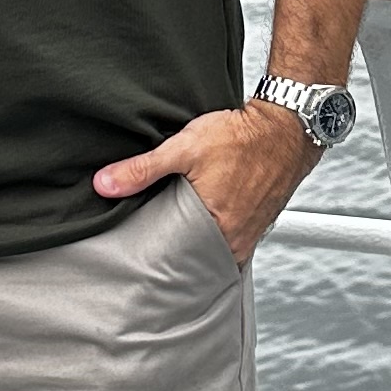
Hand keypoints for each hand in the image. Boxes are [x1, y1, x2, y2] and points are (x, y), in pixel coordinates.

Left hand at [93, 102, 317, 266]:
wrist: (286, 128)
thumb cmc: (242, 136)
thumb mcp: (184, 147)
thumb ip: (142, 169)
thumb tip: (104, 184)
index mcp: (217, 229)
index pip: (177, 263)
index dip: (155, 260)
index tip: (136, 257)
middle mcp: (237, 240)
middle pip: (195, 261)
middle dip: (173, 257)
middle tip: (149, 252)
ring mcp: (250, 235)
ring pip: (212, 252)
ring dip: (194, 246)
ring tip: (172, 238)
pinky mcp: (258, 224)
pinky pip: (229, 242)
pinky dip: (212, 237)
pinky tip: (199, 224)